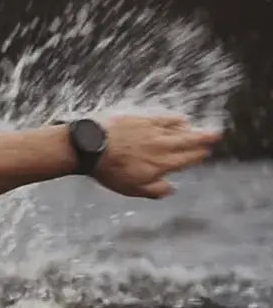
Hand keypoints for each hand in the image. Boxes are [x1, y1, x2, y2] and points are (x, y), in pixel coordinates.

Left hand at [92, 115, 222, 198]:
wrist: (90, 146)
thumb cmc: (108, 170)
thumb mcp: (131, 188)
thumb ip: (154, 190)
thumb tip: (171, 190)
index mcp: (162, 164)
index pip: (188, 159)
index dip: (198, 156)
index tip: (206, 153)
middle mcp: (162, 145)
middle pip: (189, 141)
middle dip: (205, 139)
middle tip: (217, 135)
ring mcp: (153, 130)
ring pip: (180, 129)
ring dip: (192, 129)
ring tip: (200, 130)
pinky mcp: (143, 119)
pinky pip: (165, 118)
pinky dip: (176, 119)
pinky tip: (181, 119)